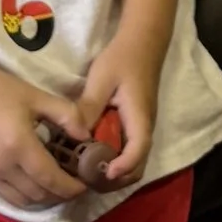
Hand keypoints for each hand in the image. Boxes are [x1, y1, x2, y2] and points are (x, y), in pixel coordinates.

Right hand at [0, 62, 91, 210]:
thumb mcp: (35, 95)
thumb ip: (66, 115)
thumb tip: (86, 137)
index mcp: (20, 146)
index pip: (52, 179)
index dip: (72, 187)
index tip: (87, 183)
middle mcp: (4, 167)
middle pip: (40, 195)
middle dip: (62, 194)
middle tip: (77, 182)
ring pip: (24, 200)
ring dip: (45, 198)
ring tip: (59, 185)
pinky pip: (8, 197)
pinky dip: (26, 197)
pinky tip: (36, 184)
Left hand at [75, 25, 164, 183]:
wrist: (142, 41)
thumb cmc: (122, 58)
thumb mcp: (101, 79)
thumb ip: (89, 106)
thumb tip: (76, 134)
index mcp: (139, 117)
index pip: (138, 150)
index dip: (122, 167)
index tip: (102, 174)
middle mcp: (144, 127)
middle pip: (138, 166)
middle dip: (116, 179)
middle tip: (87, 180)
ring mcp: (141, 127)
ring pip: (134, 162)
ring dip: (114, 173)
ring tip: (86, 172)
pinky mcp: (134, 125)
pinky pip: (128, 151)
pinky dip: (114, 161)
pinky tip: (91, 157)